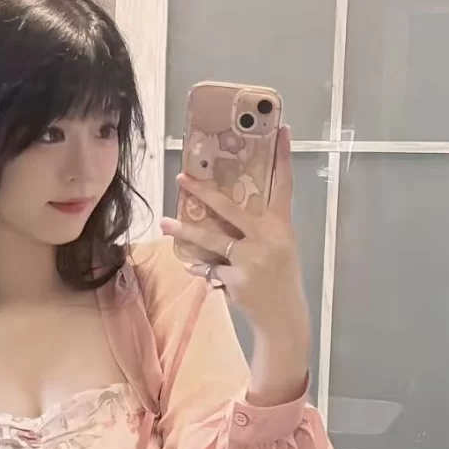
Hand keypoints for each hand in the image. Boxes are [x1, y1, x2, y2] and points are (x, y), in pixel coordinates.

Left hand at [160, 126, 310, 406]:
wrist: (283, 317)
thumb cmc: (279, 279)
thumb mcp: (279, 248)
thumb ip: (258, 229)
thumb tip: (224, 210)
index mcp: (281, 227)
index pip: (283, 187)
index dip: (283, 159)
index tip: (282, 131)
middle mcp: (267, 239)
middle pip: (231, 208)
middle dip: (204, 192)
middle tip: (183, 177)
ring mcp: (251, 260)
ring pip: (211, 239)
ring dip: (185, 231)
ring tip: (166, 223)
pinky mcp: (236, 279)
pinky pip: (210, 267)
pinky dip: (202, 268)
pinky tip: (196, 268)